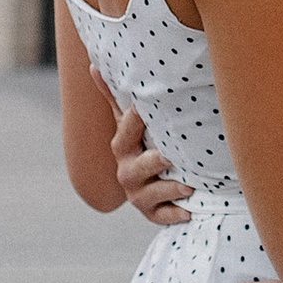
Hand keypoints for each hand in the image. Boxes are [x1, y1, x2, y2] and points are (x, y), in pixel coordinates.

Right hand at [110, 96, 190, 227]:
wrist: (149, 184)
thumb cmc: (141, 144)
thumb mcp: (129, 123)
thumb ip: (115, 97)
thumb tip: (93, 66)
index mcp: (121, 147)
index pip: (126, 131)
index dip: (135, 119)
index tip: (146, 106)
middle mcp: (126, 172)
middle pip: (138, 166)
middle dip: (154, 161)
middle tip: (173, 155)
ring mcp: (138, 195)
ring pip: (150, 194)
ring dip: (169, 189)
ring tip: (189, 185)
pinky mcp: (152, 213)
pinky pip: (162, 216)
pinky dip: (175, 214)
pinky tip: (190, 211)